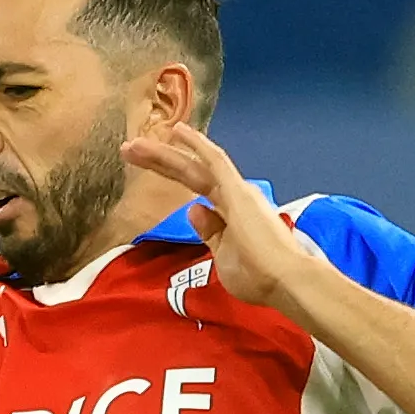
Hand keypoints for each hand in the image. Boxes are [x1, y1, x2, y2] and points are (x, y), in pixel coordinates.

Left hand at [123, 122, 324, 315]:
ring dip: (165, 154)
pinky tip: (178, 131)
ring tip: (136, 143)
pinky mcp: (239, 192)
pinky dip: (198, 145)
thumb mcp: (224, 257)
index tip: (140, 170)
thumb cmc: (259, 278)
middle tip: (129, 148)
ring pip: (195, 165)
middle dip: (158, 160)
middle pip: (189, 172)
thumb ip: (210, 232)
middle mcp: (235, 196)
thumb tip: (194, 209)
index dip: (167, 175)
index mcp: (232, 213)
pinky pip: (216, 161)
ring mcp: (237, 192)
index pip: (194, 188)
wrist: (285, 282)